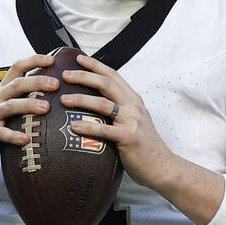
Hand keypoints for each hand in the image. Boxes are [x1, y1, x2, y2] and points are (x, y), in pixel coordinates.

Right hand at [0, 53, 58, 172]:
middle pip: (17, 84)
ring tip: (46, 108)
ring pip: (10, 106)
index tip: (52, 60)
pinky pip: (1, 133)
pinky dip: (14, 135)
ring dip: (29, 105)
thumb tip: (53, 91)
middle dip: (37, 82)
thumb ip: (24, 98)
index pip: (17, 68)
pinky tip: (26, 139)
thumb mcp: (8, 107)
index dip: (33, 61)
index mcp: (3, 90)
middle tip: (56, 85)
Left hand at [59, 54, 175, 189]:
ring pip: (103, 104)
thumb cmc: (144, 146)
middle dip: (84, 76)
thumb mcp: (134, 121)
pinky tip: (73, 126)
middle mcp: (133, 106)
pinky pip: (104, 130)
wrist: (162, 166)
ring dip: (81, 99)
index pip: (113, 76)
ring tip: (63, 99)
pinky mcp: (128, 138)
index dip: (95, 65)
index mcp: (133, 100)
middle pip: (106, 84)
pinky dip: (88, 127)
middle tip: (65, 75)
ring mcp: (132, 121)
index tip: (78, 58)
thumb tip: (93, 106)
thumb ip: (119, 110)